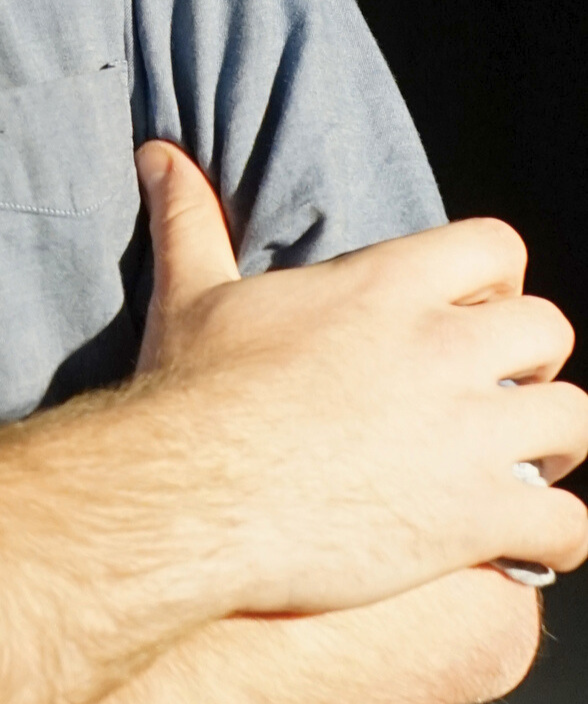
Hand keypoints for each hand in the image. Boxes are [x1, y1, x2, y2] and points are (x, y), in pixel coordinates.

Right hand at [132, 141, 587, 615]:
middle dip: (532, 362)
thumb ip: (190, 219)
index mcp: (385, 286)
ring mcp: (467, 434)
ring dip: (556, 446)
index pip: (494, 248)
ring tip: (525, 466)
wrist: (193, 493)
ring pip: (574, 421)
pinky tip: (523, 548)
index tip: (472, 308)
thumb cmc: (194, 394)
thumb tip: (158, 155)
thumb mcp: (192, 293)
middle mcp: (442, 348)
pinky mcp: (475, 516)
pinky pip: (565, 525)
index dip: (495, 280)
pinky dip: (556, 537)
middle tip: (496, 391)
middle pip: (548, 330)